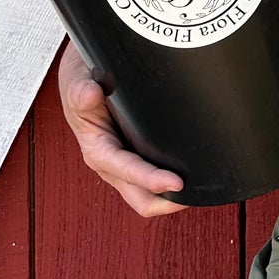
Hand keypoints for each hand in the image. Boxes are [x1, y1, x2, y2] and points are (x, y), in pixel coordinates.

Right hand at [57, 40, 184, 216]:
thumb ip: (81, 91)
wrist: (83, 75)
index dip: (151, 180)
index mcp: (98, 151)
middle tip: (199, 193)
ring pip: (151, 194)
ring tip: (202, 187)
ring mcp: (126, 164)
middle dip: (167, 202)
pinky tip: (194, 171)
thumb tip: (90, 93)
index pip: (127, 173)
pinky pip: (156, 179)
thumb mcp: (77, 83)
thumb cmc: (81, 81)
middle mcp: (112, 164)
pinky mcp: (137, 156)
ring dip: (173, 196)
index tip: (176, 182)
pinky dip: (172, 183)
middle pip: (142, 198)